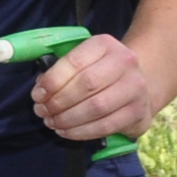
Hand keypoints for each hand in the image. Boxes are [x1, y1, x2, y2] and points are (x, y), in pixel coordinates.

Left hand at [33, 32, 160, 141]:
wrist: (135, 85)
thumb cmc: (97, 72)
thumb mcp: (81, 61)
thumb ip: (59, 71)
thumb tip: (41, 91)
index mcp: (104, 44)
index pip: (75, 61)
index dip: (52, 81)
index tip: (37, 95)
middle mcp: (125, 62)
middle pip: (87, 85)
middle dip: (58, 101)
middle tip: (42, 111)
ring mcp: (136, 87)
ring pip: (97, 107)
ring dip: (68, 119)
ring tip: (52, 122)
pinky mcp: (139, 111)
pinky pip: (106, 126)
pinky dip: (81, 131)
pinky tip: (66, 131)